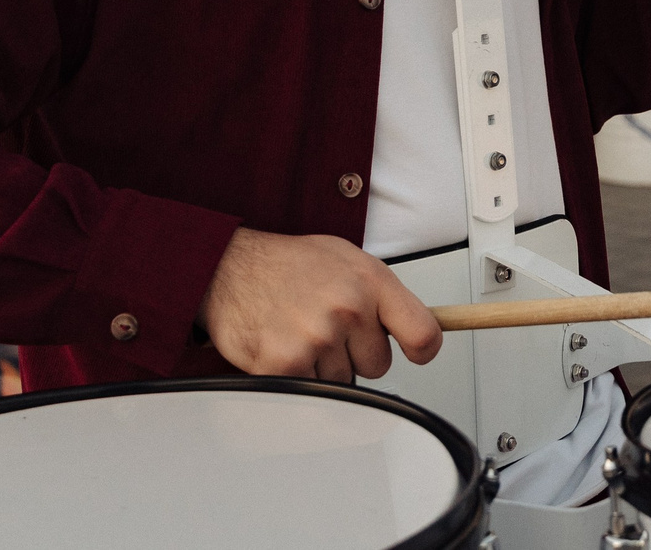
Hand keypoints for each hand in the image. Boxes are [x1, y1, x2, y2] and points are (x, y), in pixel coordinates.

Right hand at [198, 229, 441, 382]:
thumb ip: (382, 294)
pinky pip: (311, 392)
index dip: (422, 349)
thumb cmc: (288, 263)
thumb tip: (421, 328)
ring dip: (325, 367)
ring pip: (344, 382)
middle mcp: (348, 309)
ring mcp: (317, 339)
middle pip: (379, 365)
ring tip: (300, 331)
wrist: (227, 267)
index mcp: (370, 281)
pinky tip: (283, 346)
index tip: (414, 352)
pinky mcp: (286, 365)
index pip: (423, 333)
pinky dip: (297, 377)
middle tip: (328, 327)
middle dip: (357, 353)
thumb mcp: (346, 259)